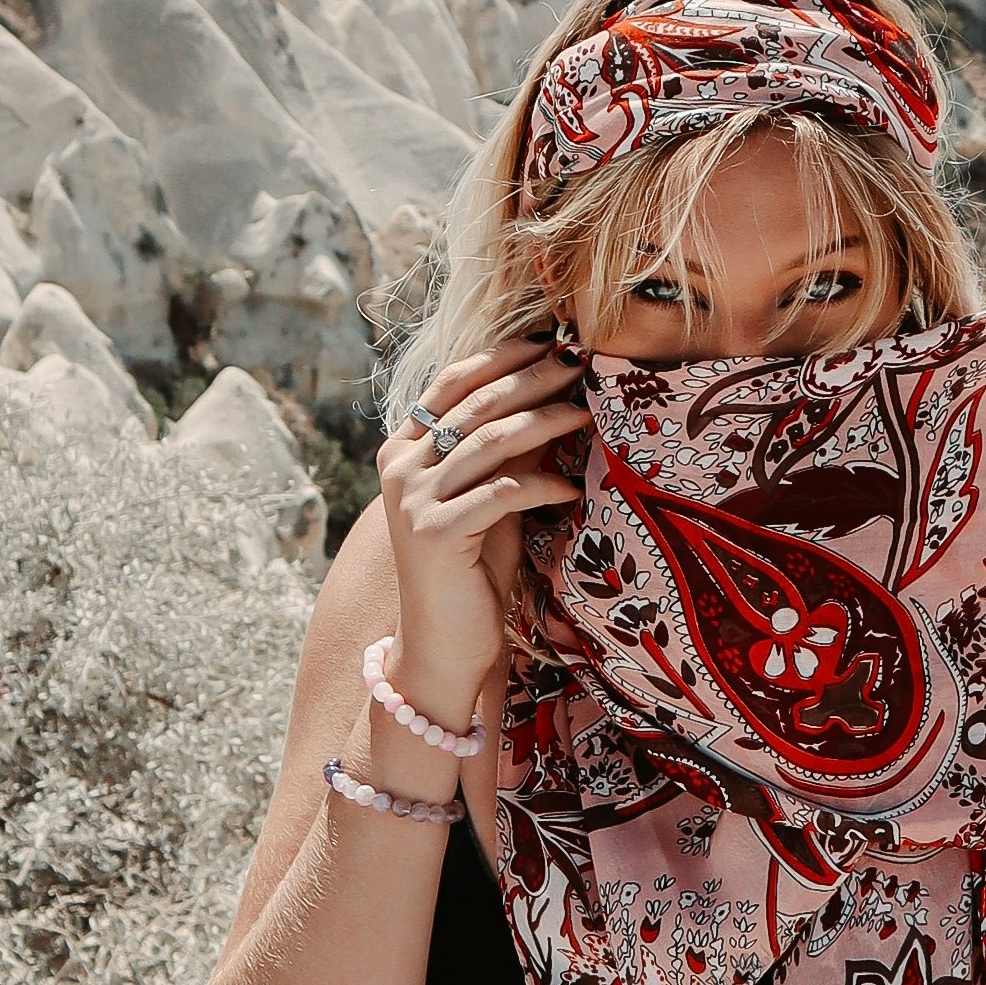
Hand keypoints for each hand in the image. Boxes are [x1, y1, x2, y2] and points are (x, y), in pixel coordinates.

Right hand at [375, 333, 588, 714]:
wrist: (441, 643)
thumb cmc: (471, 568)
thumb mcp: (488, 496)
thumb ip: (503, 450)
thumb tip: (550, 393)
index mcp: (403, 449)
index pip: (452, 383)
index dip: (501, 357)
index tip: (550, 341)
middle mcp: (399, 468)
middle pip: (474, 405)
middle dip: (532, 379)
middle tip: (579, 363)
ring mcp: (413, 501)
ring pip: (489, 442)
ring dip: (545, 421)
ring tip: (586, 413)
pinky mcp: (435, 534)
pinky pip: (500, 493)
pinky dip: (541, 485)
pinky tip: (570, 487)